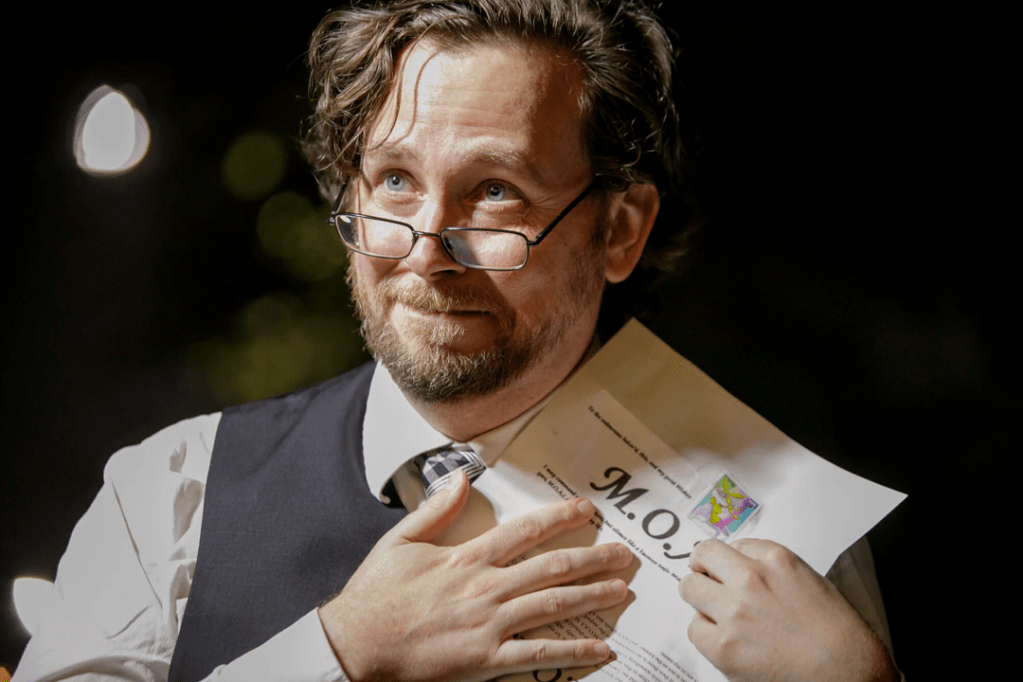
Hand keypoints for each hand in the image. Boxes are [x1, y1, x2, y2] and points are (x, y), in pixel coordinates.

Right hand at [318, 471, 632, 681]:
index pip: (525, 531)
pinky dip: (573, 653)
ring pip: (554, 606)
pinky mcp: (487, 661)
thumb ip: (435, 509)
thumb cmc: (375, 598)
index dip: (561, 517)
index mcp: (466, 557)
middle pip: (552, 567)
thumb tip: (460, 478)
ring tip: (620, 590)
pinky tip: (600, 651)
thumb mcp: (399, 542)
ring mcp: (489, 625)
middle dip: (593, 557)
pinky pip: (540, 656)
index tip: (587, 509)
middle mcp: (485, 588)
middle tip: (623, 554)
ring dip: (592, 596)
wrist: (356, 647)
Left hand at [678, 539, 896, 681]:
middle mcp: (751, 579)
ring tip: (717, 615)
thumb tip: (740, 565)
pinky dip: (705, 635)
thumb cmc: (837, 633)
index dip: (726, 561)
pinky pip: (694, 629)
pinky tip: (726, 641)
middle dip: (704, 571)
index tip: (724, 569)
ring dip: (700, 600)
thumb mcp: (808, 580)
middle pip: (702, 557)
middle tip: (709, 585)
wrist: (850, 673)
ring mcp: (734, 612)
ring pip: (689, 588)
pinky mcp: (724, 646)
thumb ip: (771, 567)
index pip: (730, 544)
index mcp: (775, 559)